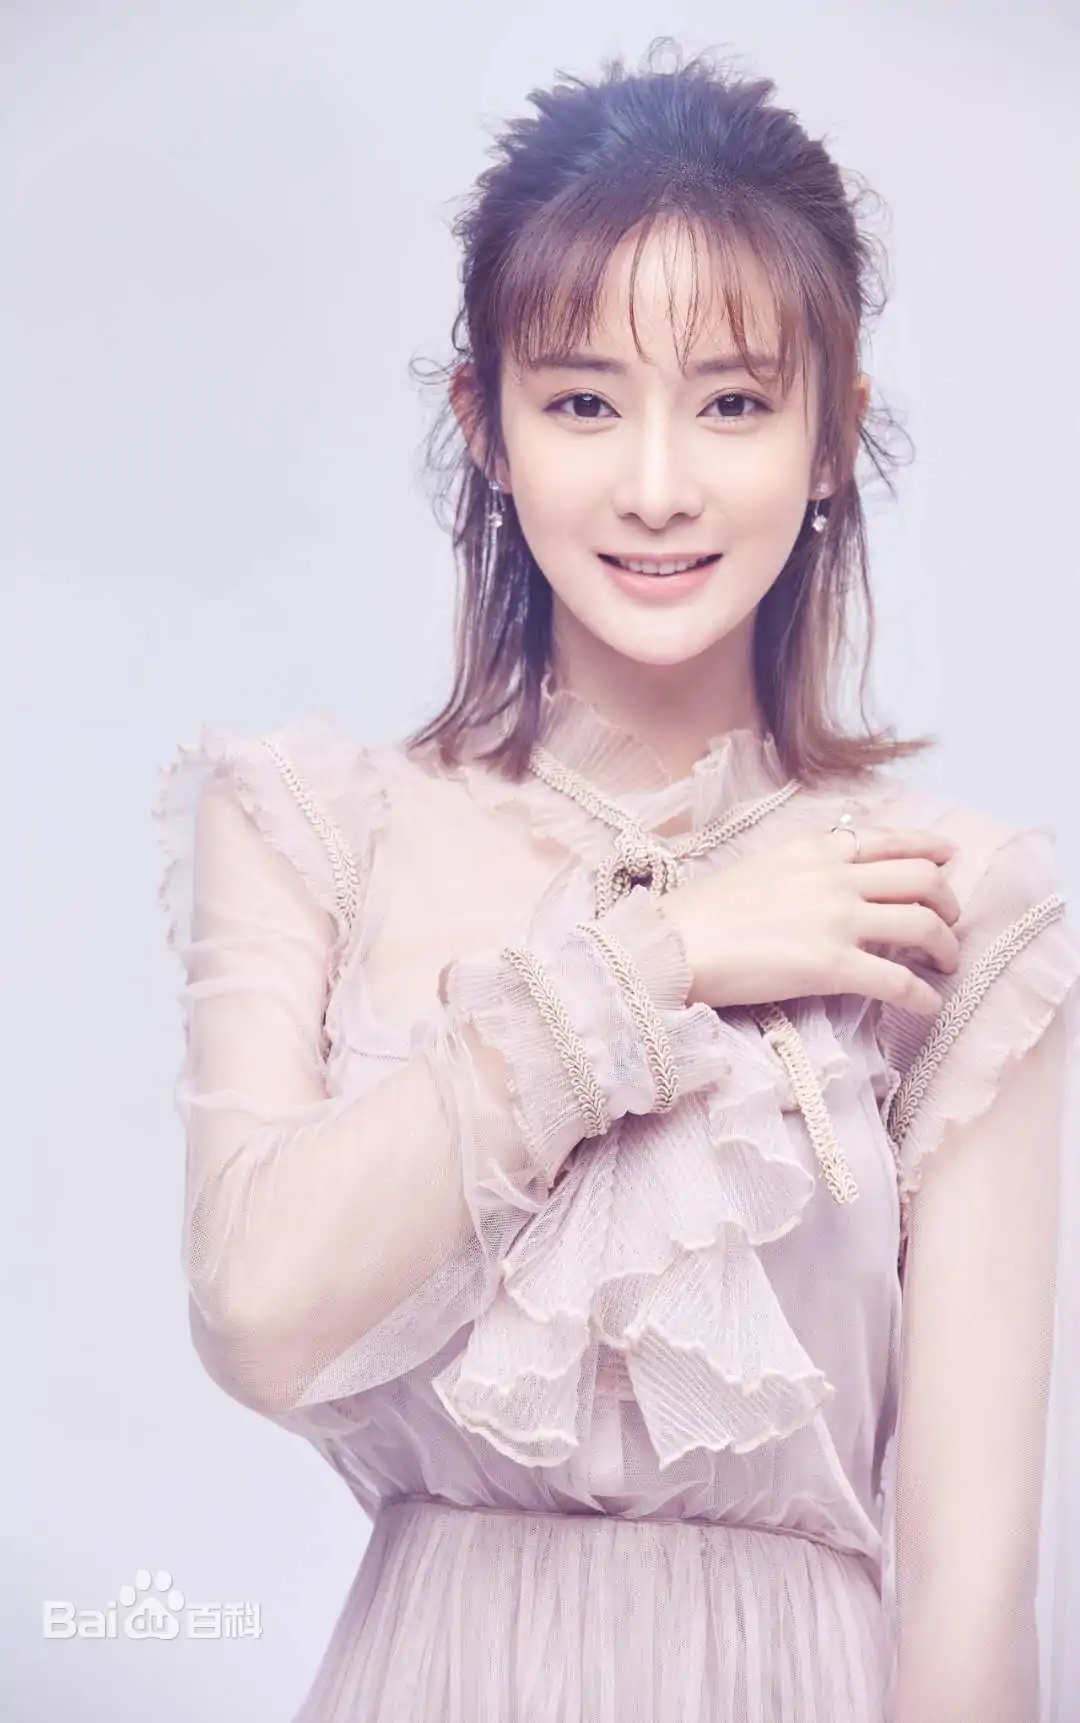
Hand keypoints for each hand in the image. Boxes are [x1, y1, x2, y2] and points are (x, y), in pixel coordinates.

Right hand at [656, 824, 961, 1015]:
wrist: (671, 945)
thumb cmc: (702, 913)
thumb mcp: (760, 867)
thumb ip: (803, 867)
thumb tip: (830, 875)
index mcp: (815, 850)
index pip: (889, 840)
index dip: (928, 848)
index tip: (948, 857)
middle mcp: (835, 878)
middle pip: (922, 880)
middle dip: (948, 902)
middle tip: (949, 924)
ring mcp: (837, 921)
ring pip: (923, 924)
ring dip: (945, 946)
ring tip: (945, 964)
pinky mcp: (832, 966)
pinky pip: (899, 981)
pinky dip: (923, 995)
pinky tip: (928, 1005)